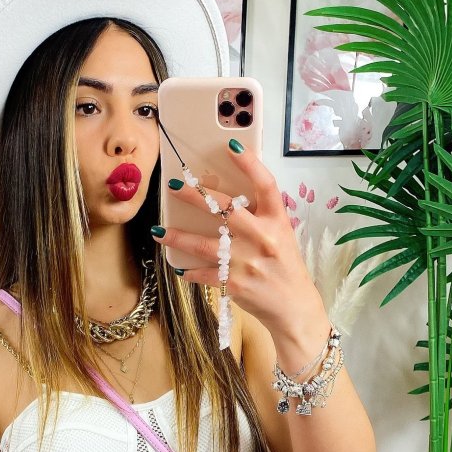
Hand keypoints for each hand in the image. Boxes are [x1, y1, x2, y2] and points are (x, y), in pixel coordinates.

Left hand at [153, 142, 328, 348]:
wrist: (293, 306)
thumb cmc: (284, 267)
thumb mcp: (281, 236)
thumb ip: (259, 218)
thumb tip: (223, 200)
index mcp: (277, 221)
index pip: (265, 184)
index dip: (249, 163)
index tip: (230, 145)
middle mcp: (263, 237)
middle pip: (226, 209)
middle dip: (197, 196)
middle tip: (175, 186)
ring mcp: (247, 261)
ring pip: (205, 244)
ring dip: (179, 237)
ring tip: (159, 231)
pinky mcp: (235, 283)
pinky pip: (204, 274)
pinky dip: (190, 271)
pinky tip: (179, 267)